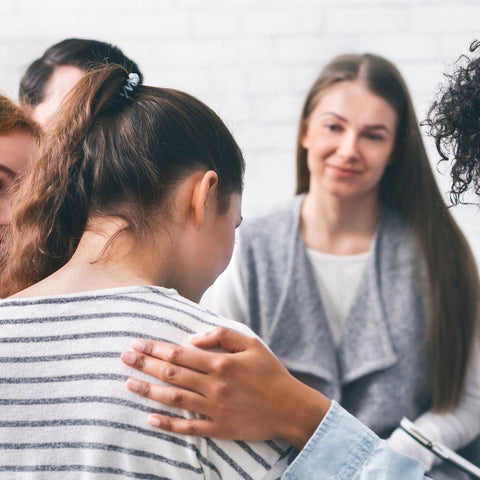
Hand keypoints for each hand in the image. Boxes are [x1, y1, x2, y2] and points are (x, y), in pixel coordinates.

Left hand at [121, 327, 330, 448]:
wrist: (289, 407)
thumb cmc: (270, 372)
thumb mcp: (251, 344)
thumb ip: (222, 335)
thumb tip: (193, 338)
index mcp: (220, 363)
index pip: (179, 354)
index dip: (155, 349)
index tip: (137, 344)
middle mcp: (213, 386)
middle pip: (171, 374)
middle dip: (145, 365)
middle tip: (124, 358)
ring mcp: (214, 409)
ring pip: (174, 399)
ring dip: (149, 391)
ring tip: (128, 384)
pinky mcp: (218, 428)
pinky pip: (188, 427)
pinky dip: (167, 424)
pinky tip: (149, 418)